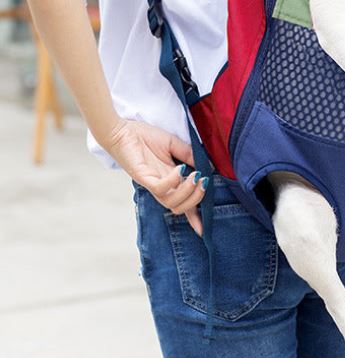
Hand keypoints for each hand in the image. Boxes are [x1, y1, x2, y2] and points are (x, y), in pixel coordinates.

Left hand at [104, 118, 207, 234]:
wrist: (122, 129)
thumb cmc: (145, 136)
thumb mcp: (174, 144)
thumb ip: (190, 155)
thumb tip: (208, 167)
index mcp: (169, 180)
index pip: (182, 202)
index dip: (193, 216)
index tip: (203, 229)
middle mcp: (160, 185)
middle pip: (178, 207)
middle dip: (196, 199)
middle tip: (204, 182)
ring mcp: (151, 183)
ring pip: (170, 202)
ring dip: (187, 192)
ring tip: (196, 176)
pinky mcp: (142, 177)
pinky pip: (159, 188)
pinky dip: (173, 181)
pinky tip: (180, 169)